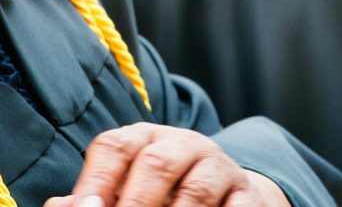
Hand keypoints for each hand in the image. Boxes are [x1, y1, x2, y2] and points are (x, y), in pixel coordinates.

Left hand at [44, 123, 291, 206]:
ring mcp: (218, 168)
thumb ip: (93, 198)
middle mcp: (182, 145)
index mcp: (143, 140)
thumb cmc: (163, 195)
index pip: (115, 147)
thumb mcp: (127, 188)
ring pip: (196, 189)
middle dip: (134, 203)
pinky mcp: (248, 195)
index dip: (96, 179)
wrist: (230, 196)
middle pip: (156, 163)